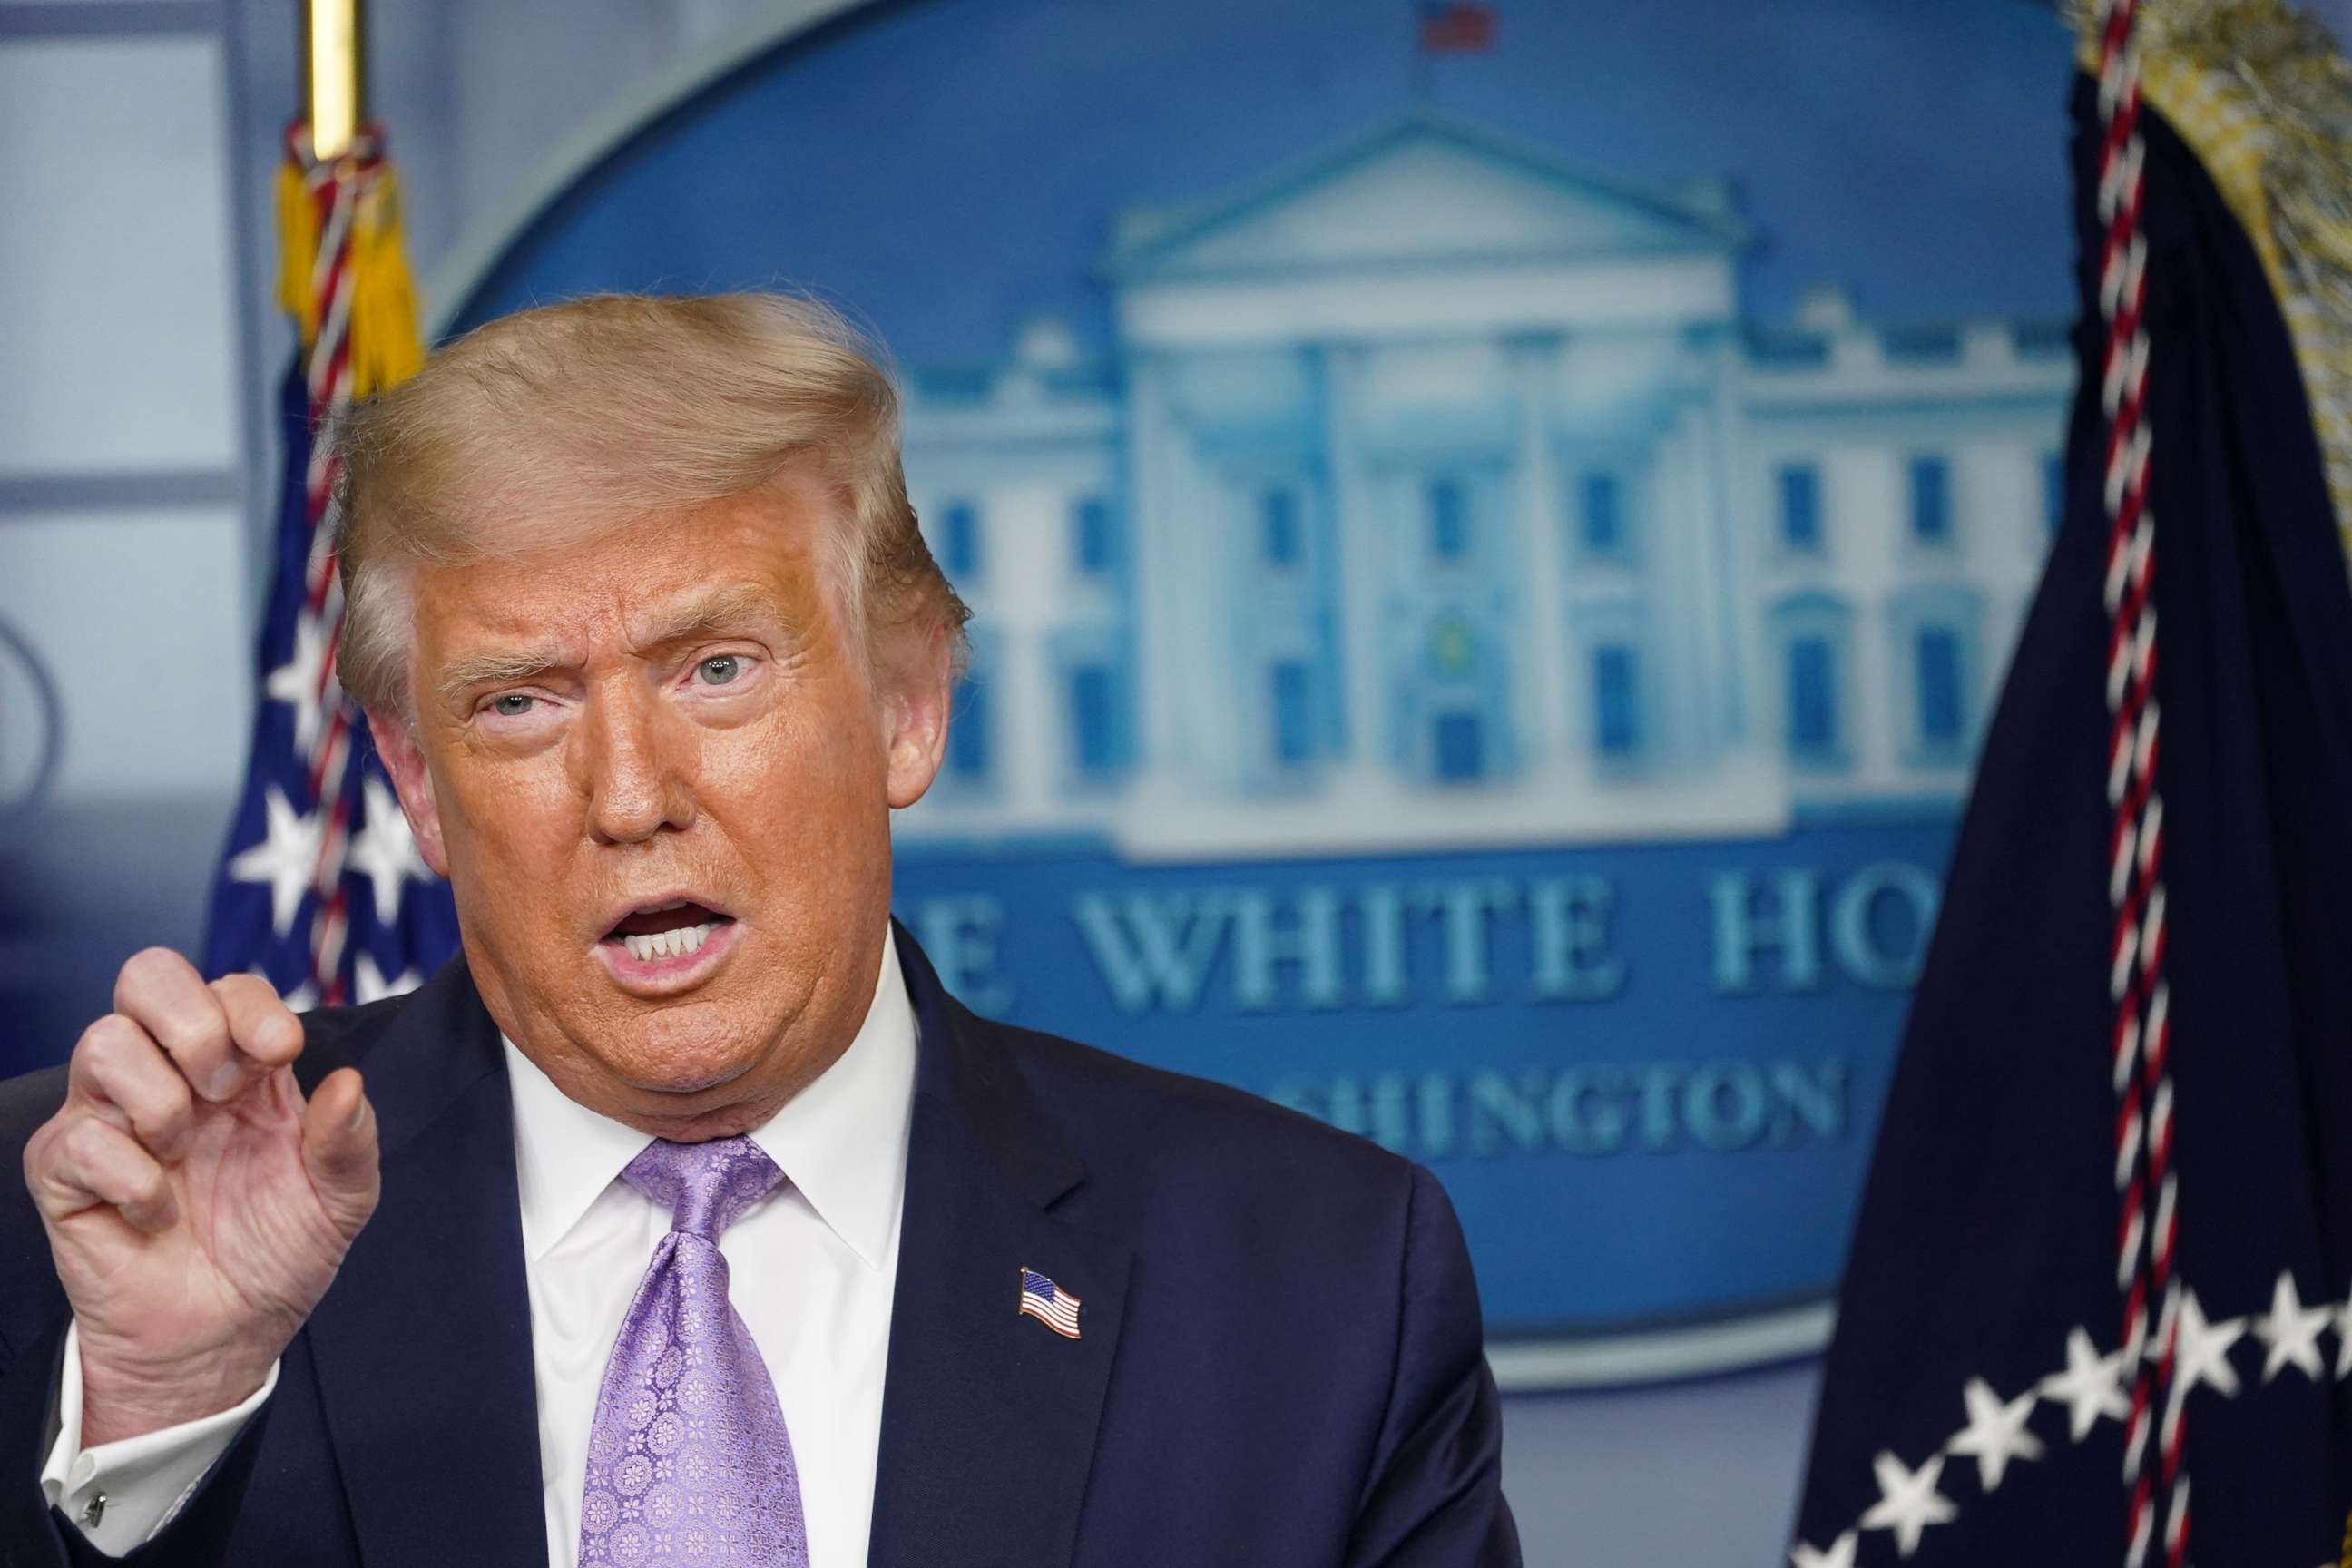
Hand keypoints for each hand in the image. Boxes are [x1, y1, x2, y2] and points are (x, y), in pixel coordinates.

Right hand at [23, 949, 379, 1445]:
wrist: (228, 1338)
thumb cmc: (277, 1255)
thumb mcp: (341, 1200)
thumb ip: (349, 1140)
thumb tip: (347, 1083)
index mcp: (238, 1067)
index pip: (227, 988)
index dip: (250, 1006)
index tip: (281, 1052)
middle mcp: (168, 1076)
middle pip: (146, 976)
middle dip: (193, 1024)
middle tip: (225, 1091)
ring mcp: (109, 1118)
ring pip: (102, 1043)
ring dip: (160, 1100)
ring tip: (185, 1153)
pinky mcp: (63, 1172)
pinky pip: (79, 1137)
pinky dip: (132, 1177)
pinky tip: (157, 1214)